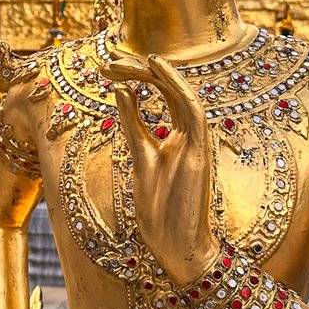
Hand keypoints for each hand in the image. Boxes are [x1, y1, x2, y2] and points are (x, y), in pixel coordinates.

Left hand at [102, 54, 222, 281]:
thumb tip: (121, 90)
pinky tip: (156, 68)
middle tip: (109, 61)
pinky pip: (192, 110)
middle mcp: (191, 136)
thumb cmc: (160, 210)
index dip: (139, 75)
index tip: (109, 66)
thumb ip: (133, 124)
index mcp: (180, 137)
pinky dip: (177, 86)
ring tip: (125, 60)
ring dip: (155, 72)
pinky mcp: (200, 154)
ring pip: (182, 93)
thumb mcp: (139, 157)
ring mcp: (197, 144)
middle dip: (141, 70)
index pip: (163, 94)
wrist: (177, 248)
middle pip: (170, 89)